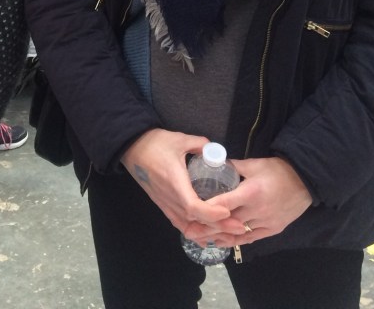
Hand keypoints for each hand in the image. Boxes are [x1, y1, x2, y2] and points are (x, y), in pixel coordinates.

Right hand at [120, 129, 244, 238]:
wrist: (132, 148)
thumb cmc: (156, 143)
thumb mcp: (180, 139)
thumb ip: (200, 144)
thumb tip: (217, 151)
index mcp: (175, 182)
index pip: (194, 207)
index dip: (211, 213)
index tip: (228, 212)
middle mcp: (170, 199)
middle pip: (195, 222)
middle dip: (219, 227)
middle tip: (241, 226)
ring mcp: (165, 205)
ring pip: (188, 227)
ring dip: (209, 232)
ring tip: (228, 232)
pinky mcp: (163, 206)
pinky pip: (180, 225)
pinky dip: (196, 232)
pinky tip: (208, 234)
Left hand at [189, 155, 312, 247]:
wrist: (304, 180)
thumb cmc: (277, 170)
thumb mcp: (253, 164)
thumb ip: (233, 165)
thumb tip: (214, 163)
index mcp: (250, 192)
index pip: (223, 204)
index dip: (206, 210)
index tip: (191, 214)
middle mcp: (257, 211)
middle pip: (228, 222)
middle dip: (208, 227)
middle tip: (190, 230)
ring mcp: (265, 222)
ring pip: (238, 234)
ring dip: (220, 236)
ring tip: (202, 239)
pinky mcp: (273, 230)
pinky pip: (251, 238)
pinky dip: (236, 241)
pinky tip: (224, 241)